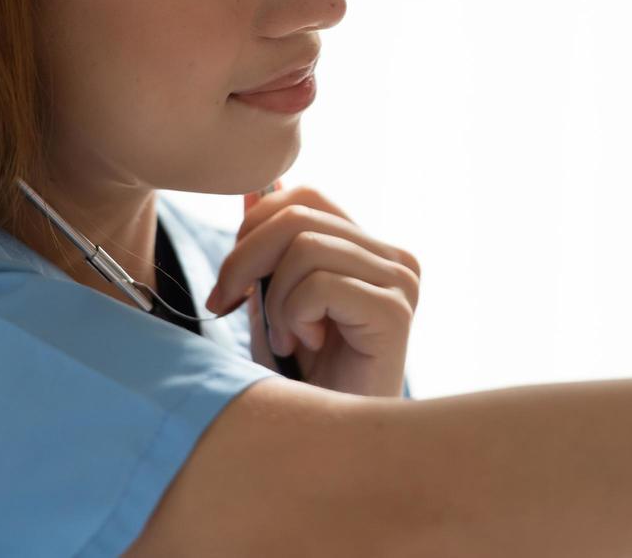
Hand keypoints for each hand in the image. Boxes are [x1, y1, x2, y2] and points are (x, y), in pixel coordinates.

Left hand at [205, 183, 420, 397]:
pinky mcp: (395, 312)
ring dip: (274, 300)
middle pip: (297, 215)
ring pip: (304, 247)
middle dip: (244, 260)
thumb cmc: (303, 379)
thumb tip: (255, 188)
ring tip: (287, 338)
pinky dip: (293, 317)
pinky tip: (305, 346)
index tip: (232, 281)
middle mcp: (394, 257)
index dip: (253, 227)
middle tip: (230, 304)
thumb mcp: (274, 300)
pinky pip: (319, 285)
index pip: (305, 195)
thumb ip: (271, 247)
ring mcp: (401, 282)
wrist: (332, 443)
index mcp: (370, 247)